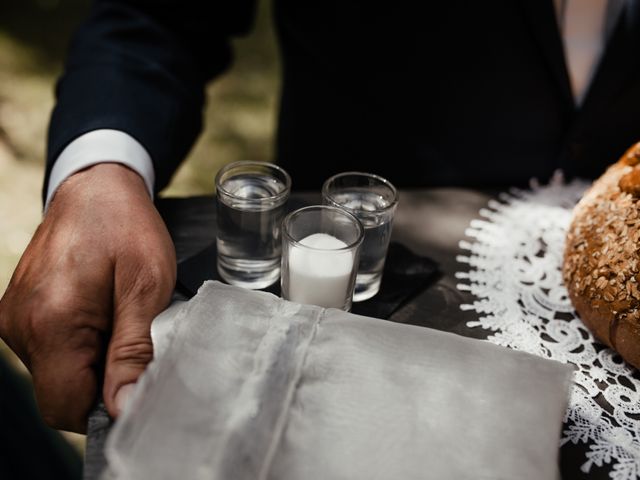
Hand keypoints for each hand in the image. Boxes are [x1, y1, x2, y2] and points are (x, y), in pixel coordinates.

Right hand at [0, 163, 175, 431]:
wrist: (97, 189)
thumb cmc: (125, 228)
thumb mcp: (146, 287)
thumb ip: (133, 350)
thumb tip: (123, 405)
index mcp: (50, 322)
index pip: (65, 407)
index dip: (105, 406)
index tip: (136, 380)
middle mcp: (21, 326)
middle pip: (61, 393)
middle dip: (103, 380)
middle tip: (133, 339)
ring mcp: (15, 319)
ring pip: (57, 373)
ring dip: (93, 360)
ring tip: (118, 317)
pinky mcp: (20, 312)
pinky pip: (50, 351)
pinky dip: (79, 345)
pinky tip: (102, 312)